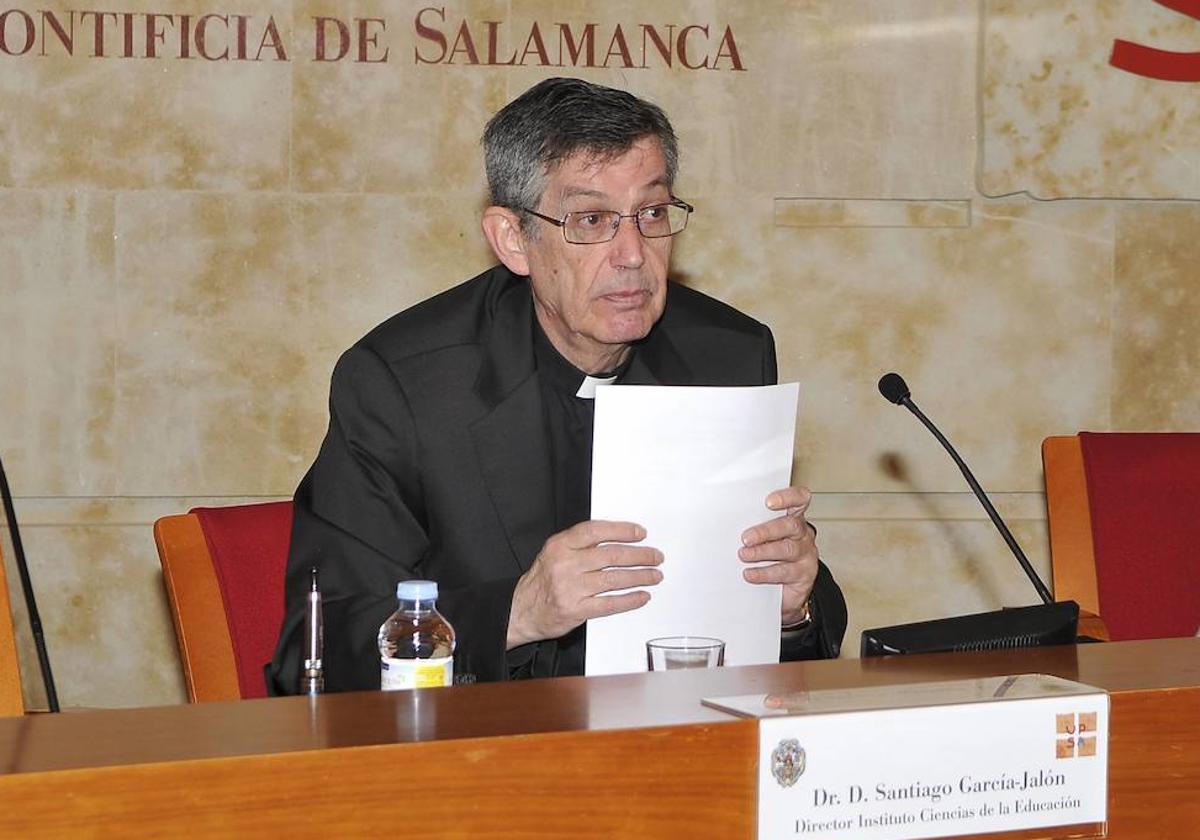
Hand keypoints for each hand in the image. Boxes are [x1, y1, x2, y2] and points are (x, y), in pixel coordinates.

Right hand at [507, 520, 662, 648]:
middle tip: (655, 556)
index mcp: (560, 546)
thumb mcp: (554, 553)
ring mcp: (571, 588)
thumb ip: (580, 545)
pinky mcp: (576, 610)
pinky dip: (630, 600)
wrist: (520, 611)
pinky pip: (610, 604)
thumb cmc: (541, 581)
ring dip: (639, 576)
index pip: (596, 532)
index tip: (640, 533)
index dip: (621, 531)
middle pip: (610, 555)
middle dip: (639, 555)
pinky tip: (642, 596)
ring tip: (654, 575)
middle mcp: (565, 565)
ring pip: (614, 579)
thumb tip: (618, 539)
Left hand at [738, 486, 818, 625]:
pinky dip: (764, 573)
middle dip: (766, 531)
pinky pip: (784, 572)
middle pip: (791, 525)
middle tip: (745, 538)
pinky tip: (749, 574)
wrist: (785, 591)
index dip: (787, 498)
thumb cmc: (770, 556)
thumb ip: (752, 526)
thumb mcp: (763, 538)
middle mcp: (802, 534)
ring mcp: (805, 554)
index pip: (799, 499)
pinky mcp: (803, 574)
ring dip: (763, 551)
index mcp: (793, 518)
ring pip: (788, 549)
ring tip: (743, 555)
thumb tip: (724, 523)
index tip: (769, 502)